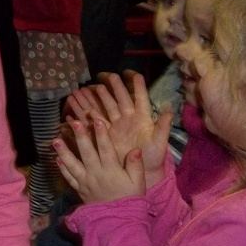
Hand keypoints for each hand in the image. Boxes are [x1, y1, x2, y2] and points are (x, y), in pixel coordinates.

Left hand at [54, 115, 146, 203]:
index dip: (101, 134)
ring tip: (55, 140)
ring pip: (73, 164)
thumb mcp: (138, 183)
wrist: (118, 222)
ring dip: (64, 151)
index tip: (97, 120)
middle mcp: (96, 174)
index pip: (106, 148)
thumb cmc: (131, 200)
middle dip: (80, 136)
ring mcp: (86, 182)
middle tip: (74, 123)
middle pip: (87, 152)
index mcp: (112, 170)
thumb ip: (136, 165)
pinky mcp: (80, 190)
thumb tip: (135, 149)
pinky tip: (57, 159)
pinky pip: (69, 178)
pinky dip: (63, 168)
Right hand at [68, 72, 168, 188]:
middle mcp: (127, 118)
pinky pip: (94, 120)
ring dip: (95, 97)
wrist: (142, 173)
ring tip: (83, 88)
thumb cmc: (153, 158)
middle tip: (103, 76)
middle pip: (118, 98)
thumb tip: (170, 108)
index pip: (140, 97)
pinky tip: (76, 107)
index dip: (136, 84)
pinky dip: (85, 113)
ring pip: (104, 106)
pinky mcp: (106, 134)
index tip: (130, 73)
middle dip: (111, 86)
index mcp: (142, 117)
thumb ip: (163, 126)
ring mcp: (116, 125)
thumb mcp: (160, 143)